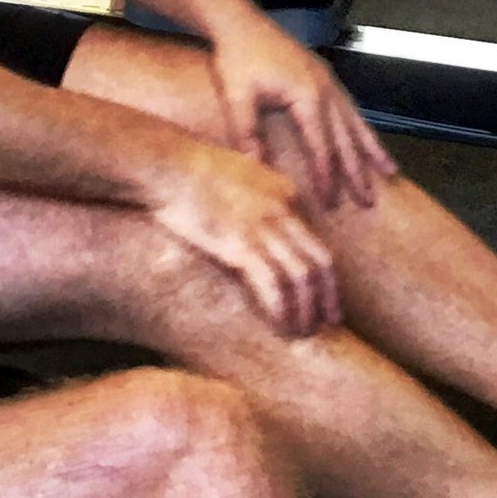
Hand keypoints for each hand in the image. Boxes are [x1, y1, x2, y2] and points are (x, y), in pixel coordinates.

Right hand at [149, 140, 341, 336]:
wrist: (166, 166)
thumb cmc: (188, 167)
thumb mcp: (237, 168)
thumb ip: (255, 186)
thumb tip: (257, 198)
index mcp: (283, 192)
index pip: (314, 237)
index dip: (322, 270)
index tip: (322, 292)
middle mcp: (281, 210)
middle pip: (320, 260)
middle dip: (328, 295)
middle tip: (330, 319)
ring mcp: (262, 228)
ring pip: (302, 277)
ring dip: (306, 310)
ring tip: (304, 332)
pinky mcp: (240, 245)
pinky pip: (273, 285)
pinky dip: (282, 310)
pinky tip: (282, 327)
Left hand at [206, 8, 393, 210]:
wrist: (241, 22)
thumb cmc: (237, 59)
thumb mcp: (237, 99)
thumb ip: (248, 135)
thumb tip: (257, 170)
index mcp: (307, 96)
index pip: (321, 147)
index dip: (326, 177)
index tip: (331, 203)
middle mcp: (325, 89)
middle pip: (346, 138)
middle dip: (358, 172)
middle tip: (369, 201)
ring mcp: (328, 81)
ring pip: (356, 122)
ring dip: (371, 149)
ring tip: (390, 172)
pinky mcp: (324, 77)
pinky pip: (349, 108)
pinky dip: (361, 127)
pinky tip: (367, 140)